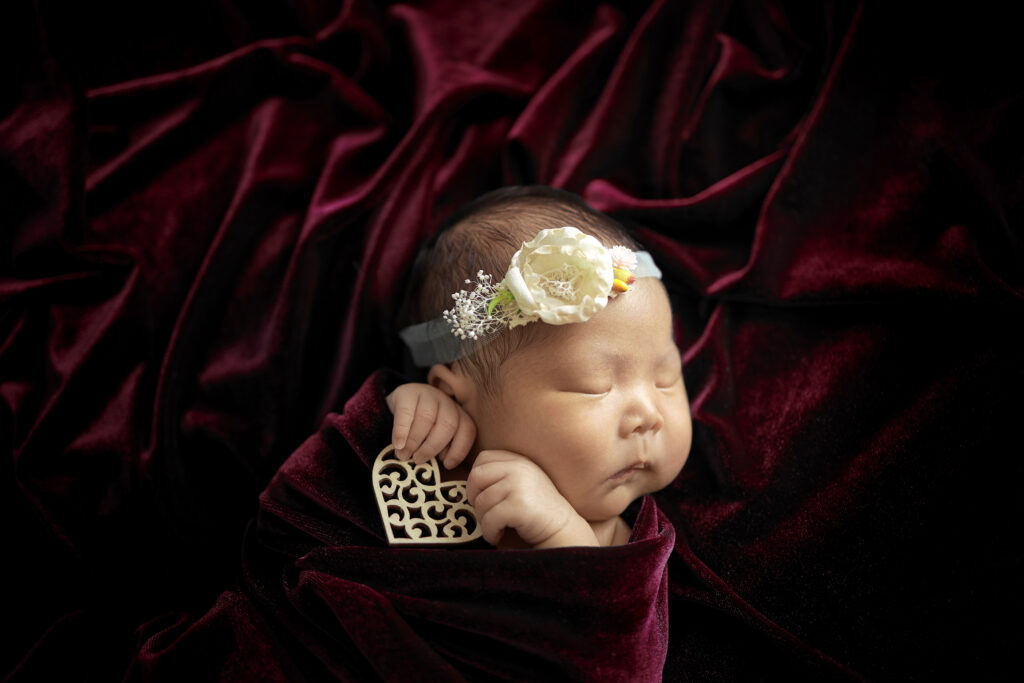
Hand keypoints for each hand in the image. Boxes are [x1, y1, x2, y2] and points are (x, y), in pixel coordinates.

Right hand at [386, 383, 475, 467]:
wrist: (397, 405)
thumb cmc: (419, 430)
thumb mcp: (434, 438)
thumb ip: (442, 449)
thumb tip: (443, 464)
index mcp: (459, 414)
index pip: (467, 430)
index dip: (459, 450)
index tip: (447, 465)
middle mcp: (447, 402)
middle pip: (448, 424)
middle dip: (432, 446)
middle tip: (418, 460)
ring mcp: (428, 394)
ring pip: (427, 418)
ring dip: (415, 441)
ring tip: (404, 455)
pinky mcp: (407, 393)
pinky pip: (406, 412)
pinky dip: (402, 431)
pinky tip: (398, 444)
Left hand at [466, 450, 598, 547]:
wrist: (562, 530)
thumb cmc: (536, 511)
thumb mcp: (521, 482)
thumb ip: (500, 475)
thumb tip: (467, 484)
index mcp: (518, 459)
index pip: (483, 459)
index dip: (476, 480)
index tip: (483, 496)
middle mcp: (519, 467)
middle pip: (476, 477)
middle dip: (475, 499)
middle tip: (485, 513)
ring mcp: (520, 485)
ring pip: (481, 502)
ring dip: (484, 521)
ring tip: (496, 527)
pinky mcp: (519, 505)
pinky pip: (490, 519)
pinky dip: (490, 532)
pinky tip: (499, 535)